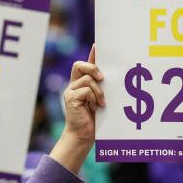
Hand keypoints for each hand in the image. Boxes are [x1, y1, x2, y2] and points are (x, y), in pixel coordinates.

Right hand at [51, 45, 104, 173]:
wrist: (83, 136)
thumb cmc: (94, 122)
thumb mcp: (101, 102)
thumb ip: (103, 90)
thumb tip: (112, 78)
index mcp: (81, 85)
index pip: (84, 65)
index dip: (91, 55)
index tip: (98, 45)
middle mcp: (74, 86)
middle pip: (79, 65)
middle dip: (92, 68)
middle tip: (102, 78)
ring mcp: (70, 91)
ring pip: (87, 79)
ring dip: (98, 90)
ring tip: (102, 103)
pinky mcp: (70, 98)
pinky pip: (85, 89)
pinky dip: (94, 97)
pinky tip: (98, 106)